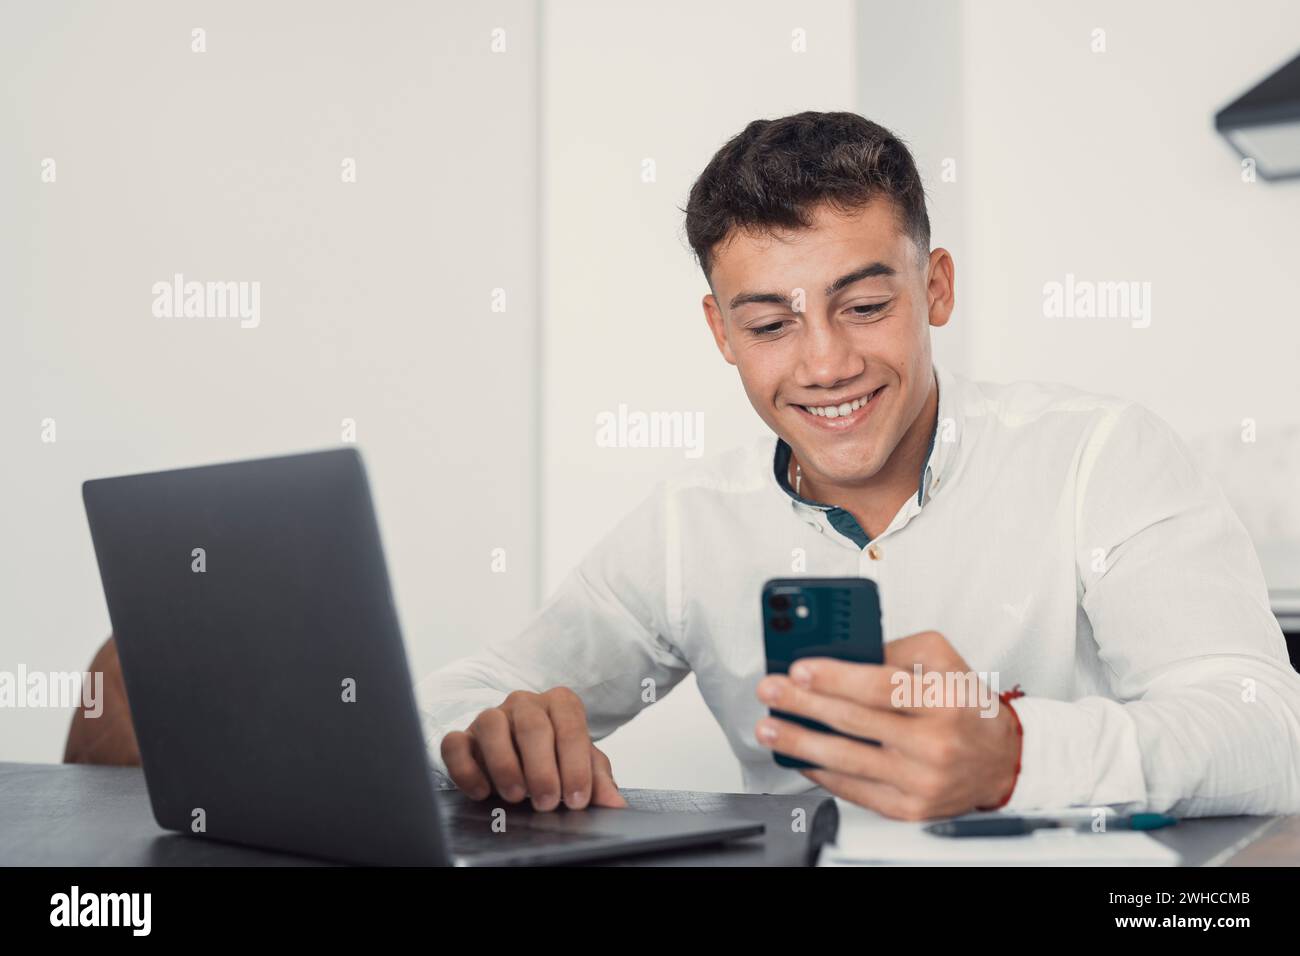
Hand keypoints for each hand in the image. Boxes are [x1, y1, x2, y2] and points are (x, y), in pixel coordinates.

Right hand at [440, 687, 627, 810]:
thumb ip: (598, 781)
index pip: (570, 726)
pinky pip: (455, 744)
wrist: (525, 758)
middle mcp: (524, 703)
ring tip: (516, 796)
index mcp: (560, 703)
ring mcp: (492, 716)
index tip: (576, 798)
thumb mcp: (582, 766)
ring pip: (491, 725)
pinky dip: (466, 769)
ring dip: (504, 765)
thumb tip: (614, 804)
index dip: (575, 764)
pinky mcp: (464, 736)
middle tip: (547, 802)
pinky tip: (482, 792)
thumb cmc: (558, 759)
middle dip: (542, 768)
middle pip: (532, 725)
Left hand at [754, 630, 1019, 819]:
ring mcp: (921, 780)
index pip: (879, 687)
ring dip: (800, 743)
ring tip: (770, 728)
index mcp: (944, 701)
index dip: (834, 678)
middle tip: (771, 692)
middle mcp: (934, 743)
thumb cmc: (968, 708)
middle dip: (802, 705)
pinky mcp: (910, 808)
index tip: (799, 670)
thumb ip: (896, 650)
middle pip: (855, 722)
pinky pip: (854, 791)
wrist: (1003, 761)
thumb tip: (842, 654)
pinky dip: (820, 774)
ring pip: (847, 761)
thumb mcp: (944, 661)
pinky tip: (799, 758)